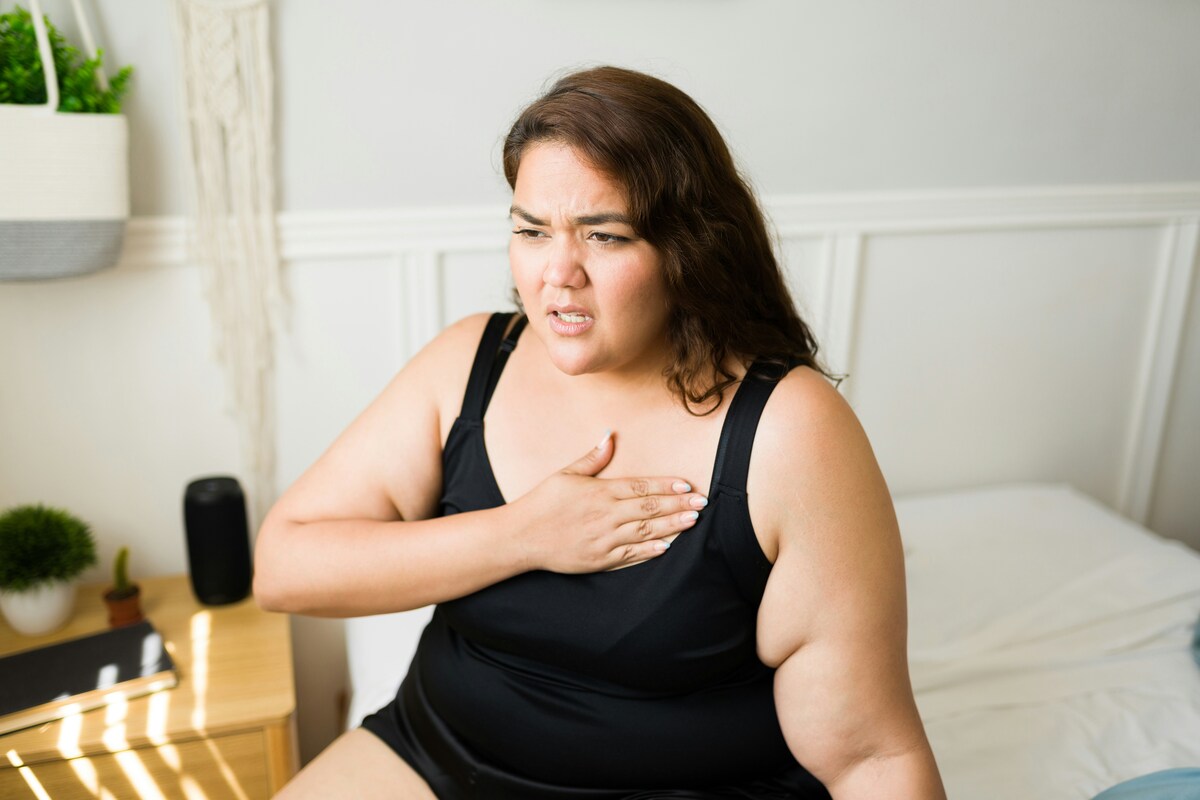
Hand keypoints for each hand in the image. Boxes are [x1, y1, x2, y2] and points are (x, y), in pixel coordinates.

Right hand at [511, 431, 707, 572]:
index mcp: (599, 492)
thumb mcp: (565, 474)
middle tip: (702, 502)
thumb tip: (610, 435)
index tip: (687, 485)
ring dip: (672, 526)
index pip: (641, 487)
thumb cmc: (542, 502)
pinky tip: (666, 546)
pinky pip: (630, 555)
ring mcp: (603, 539)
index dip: (666, 486)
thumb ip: (592, 458)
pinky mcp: (599, 560)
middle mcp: (605, 516)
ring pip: (645, 531)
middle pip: (649, 509)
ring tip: (693, 520)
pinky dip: (650, 551)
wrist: (521, 537)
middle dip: (679, 505)